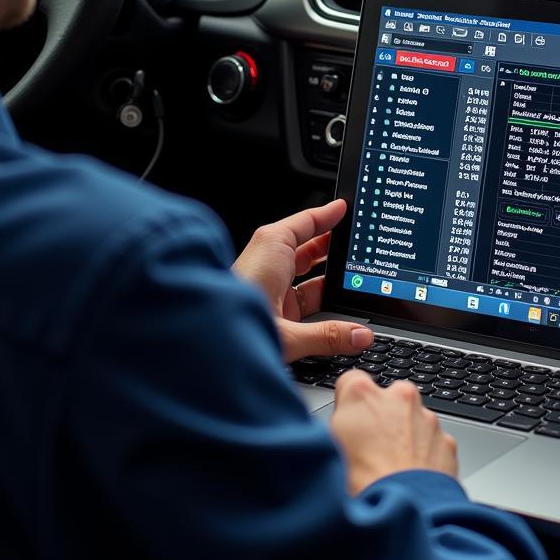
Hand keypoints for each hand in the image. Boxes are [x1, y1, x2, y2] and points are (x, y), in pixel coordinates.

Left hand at [233, 199, 373, 362]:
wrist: (199, 350)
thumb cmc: (229, 325)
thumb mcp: (289, 332)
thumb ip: (329, 335)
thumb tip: (360, 335)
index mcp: (270, 250)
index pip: (304, 223)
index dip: (327, 216)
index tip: (344, 209)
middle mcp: (268, 265)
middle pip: (306, 251)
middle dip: (332, 251)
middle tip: (357, 248)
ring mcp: (267, 289)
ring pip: (303, 278)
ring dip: (327, 283)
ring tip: (354, 284)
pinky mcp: (265, 311)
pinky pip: (297, 300)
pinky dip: (316, 303)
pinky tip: (335, 312)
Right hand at [329, 371, 458, 493]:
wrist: (405, 511)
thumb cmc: (362, 485)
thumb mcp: (329, 449)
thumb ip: (338, 425)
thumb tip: (340, 426)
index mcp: (363, 395)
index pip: (350, 380)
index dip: (348, 403)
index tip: (348, 420)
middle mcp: (398, 397)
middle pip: (387, 398)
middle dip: (382, 417)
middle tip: (371, 449)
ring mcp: (426, 419)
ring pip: (412, 419)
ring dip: (404, 436)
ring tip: (391, 469)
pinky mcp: (446, 442)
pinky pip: (432, 442)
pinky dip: (424, 455)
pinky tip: (411, 477)